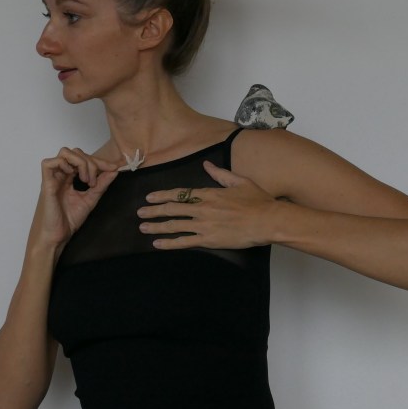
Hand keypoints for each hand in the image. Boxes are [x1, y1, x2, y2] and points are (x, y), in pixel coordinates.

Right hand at [33, 147, 118, 249]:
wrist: (57, 236)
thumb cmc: (68, 220)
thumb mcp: (91, 199)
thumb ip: (101, 184)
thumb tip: (114, 170)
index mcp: (69, 177)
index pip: (84, 159)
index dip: (100, 161)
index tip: (114, 168)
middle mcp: (61, 175)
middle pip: (75, 152)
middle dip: (91, 162)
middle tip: (95, 181)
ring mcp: (53, 178)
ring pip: (64, 153)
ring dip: (80, 162)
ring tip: (86, 180)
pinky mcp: (46, 183)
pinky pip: (48, 163)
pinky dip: (64, 164)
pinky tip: (73, 177)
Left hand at [137, 161, 279, 249]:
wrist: (268, 220)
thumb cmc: (258, 200)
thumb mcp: (239, 181)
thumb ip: (220, 174)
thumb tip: (206, 164)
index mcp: (209, 193)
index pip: (180, 193)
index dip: (163, 196)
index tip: (150, 197)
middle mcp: (202, 208)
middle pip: (172, 209)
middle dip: (154, 210)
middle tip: (139, 212)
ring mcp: (204, 225)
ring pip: (174, 225)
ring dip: (156, 226)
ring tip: (143, 227)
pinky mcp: (209, 240)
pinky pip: (185, 241)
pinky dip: (170, 243)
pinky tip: (158, 244)